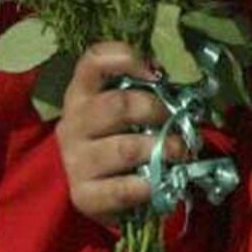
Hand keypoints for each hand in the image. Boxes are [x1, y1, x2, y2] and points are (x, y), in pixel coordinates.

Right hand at [56, 42, 184, 224]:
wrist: (95, 192)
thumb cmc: (116, 141)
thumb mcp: (123, 112)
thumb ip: (142, 92)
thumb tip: (176, 80)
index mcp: (81, 95)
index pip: (93, 61)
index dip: (125, 57)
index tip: (155, 72)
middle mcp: (72, 124)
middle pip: (117, 105)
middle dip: (155, 111)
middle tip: (175, 121)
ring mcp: (75, 160)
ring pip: (125, 149)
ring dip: (161, 149)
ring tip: (179, 152)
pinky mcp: (84, 194)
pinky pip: (123, 188)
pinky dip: (149, 185)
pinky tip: (160, 182)